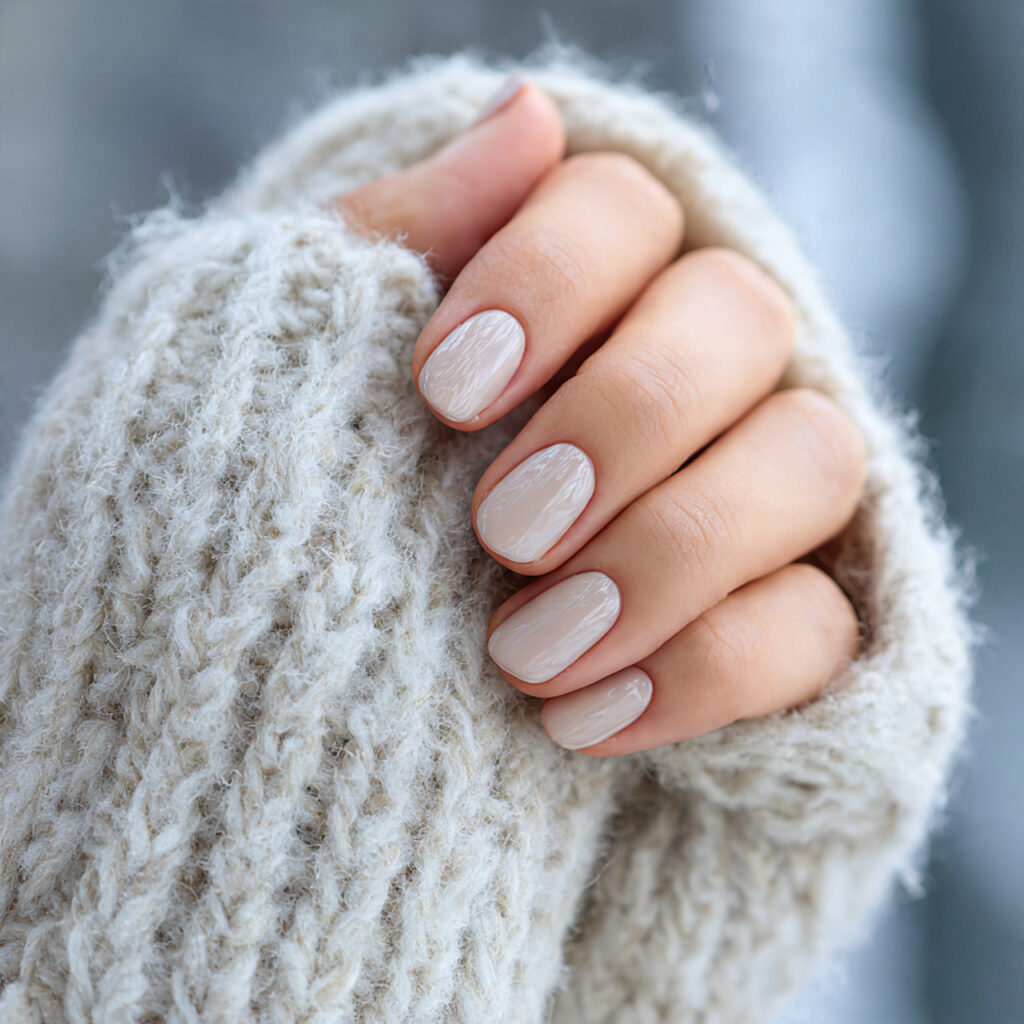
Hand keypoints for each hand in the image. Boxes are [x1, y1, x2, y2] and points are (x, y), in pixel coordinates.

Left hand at [333, 73, 865, 755]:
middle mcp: (700, 364)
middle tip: (502, 529)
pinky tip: (579, 721)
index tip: (441, 388)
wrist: (354, 678)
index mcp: (590, 285)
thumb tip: (525, 116)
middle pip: (739, 318)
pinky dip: (702, 672)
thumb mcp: (332, 363)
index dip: (545, 280)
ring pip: (812, 461)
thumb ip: (413, 235)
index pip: (620, 207)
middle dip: (622, 420)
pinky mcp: (790, 617)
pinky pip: (814, 627)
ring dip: (668, 555)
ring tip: (522, 651)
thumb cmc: (344, 501)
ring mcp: (761, 489)